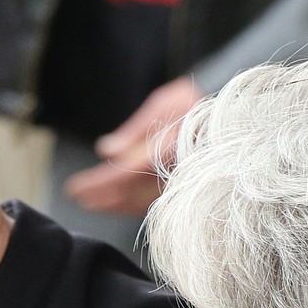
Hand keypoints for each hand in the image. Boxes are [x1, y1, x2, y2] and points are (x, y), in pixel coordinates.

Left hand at [65, 76, 202, 215]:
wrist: (232, 113)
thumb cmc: (196, 102)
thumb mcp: (165, 102)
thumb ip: (135, 130)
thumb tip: (105, 150)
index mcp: (170, 146)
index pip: (127, 171)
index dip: (99, 183)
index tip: (75, 188)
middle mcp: (177, 169)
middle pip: (132, 194)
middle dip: (102, 199)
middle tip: (79, 198)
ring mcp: (183, 182)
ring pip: (143, 203)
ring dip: (114, 206)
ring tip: (91, 203)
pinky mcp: (186, 188)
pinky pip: (155, 202)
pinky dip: (132, 205)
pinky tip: (116, 204)